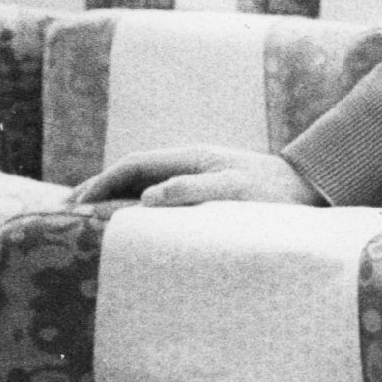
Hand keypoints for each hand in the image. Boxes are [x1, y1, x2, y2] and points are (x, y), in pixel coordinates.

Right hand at [70, 145, 321, 208]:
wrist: (312, 188)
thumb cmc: (276, 192)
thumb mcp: (235, 190)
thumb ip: (192, 191)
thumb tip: (149, 198)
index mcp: (192, 157)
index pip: (135, 166)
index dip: (102, 182)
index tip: (77, 203)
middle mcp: (192, 163)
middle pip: (135, 173)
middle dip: (100, 189)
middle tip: (68, 210)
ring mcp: (201, 175)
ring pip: (148, 185)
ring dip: (118, 199)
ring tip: (91, 219)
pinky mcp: (211, 192)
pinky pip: (165, 197)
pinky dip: (141, 207)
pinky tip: (134, 224)